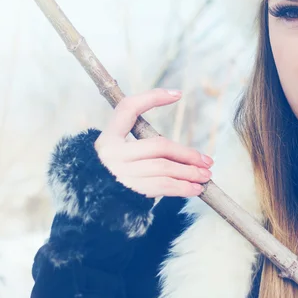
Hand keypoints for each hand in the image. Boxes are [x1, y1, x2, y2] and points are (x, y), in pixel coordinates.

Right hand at [94, 89, 212, 197]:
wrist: (91, 202)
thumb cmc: (111, 174)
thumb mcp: (118, 153)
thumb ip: (141, 145)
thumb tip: (178, 144)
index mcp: (108, 137)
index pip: (129, 108)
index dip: (153, 97)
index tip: (178, 94)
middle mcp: (111, 153)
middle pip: (159, 146)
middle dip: (187, 154)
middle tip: (207, 161)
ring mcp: (119, 173)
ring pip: (164, 168)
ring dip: (189, 172)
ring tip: (205, 176)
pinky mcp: (128, 192)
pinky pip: (161, 187)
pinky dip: (182, 188)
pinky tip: (195, 189)